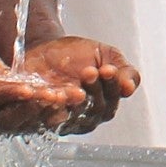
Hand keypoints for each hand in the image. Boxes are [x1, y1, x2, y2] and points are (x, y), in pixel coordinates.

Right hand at [0, 38, 85, 136]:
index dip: (9, 95)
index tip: (28, 88)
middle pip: (9, 118)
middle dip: (35, 106)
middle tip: (57, 96)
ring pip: (23, 121)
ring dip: (48, 110)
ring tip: (69, 98)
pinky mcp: (6, 121)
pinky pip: (29, 118)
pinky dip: (48, 110)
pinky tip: (66, 100)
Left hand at [19, 36, 139, 134]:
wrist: (46, 48)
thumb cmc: (79, 55)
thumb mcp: (106, 56)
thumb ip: (123, 70)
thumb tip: (130, 87)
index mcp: (104, 105)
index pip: (111, 99)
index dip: (111, 85)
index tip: (107, 69)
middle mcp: (83, 117)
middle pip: (92, 109)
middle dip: (92, 90)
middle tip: (89, 71)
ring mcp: (60, 118)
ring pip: (66, 115)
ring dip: (66, 102)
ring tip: (69, 88)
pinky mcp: (35, 114)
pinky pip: (38, 113)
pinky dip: (39, 102)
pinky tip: (39, 91)